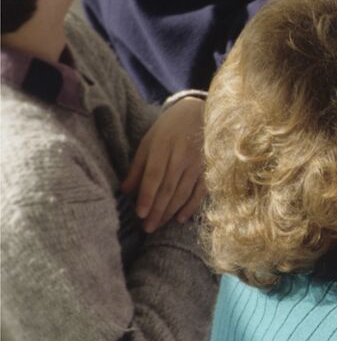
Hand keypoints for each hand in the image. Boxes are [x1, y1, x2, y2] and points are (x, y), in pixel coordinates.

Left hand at [122, 97, 205, 232]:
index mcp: (164, 146)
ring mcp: (197, 162)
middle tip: (147, 228)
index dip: (147, 195)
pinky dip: (191, 205)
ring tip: (158, 226)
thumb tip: (125, 191)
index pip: (155, 174)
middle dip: (158, 210)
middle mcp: (182, 155)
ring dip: (171, 211)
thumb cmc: (169, 127)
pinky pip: (201, 190)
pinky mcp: (208, 167)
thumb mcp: (149, 141)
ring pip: (184, 191)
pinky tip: (181, 218)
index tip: (140, 214)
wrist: (200, 112)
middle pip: (169, 187)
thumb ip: (138, 166)